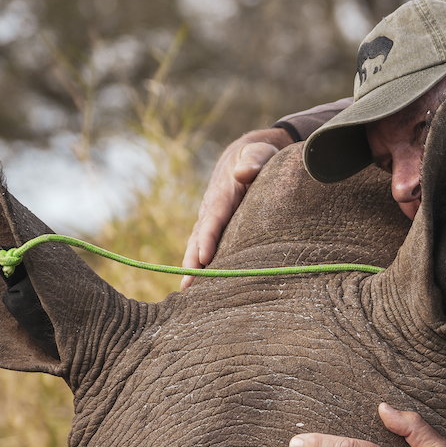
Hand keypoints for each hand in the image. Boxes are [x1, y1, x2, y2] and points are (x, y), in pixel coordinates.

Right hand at [180, 128, 291, 286]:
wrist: (243, 157)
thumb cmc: (256, 156)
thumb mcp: (258, 152)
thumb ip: (254, 160)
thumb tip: (244, 172)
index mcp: (222, 194)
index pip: (214, 219)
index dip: (208, 239)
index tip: (204, 258)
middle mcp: (211, 210)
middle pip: (198, 238)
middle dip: (192, 263)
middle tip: (187, 286)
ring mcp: (209, 220)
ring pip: (197, 246)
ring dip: (192, 269)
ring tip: (187, 293)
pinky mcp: (213, 230)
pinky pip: (203, 249)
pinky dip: (199, 267)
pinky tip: (199, 289)